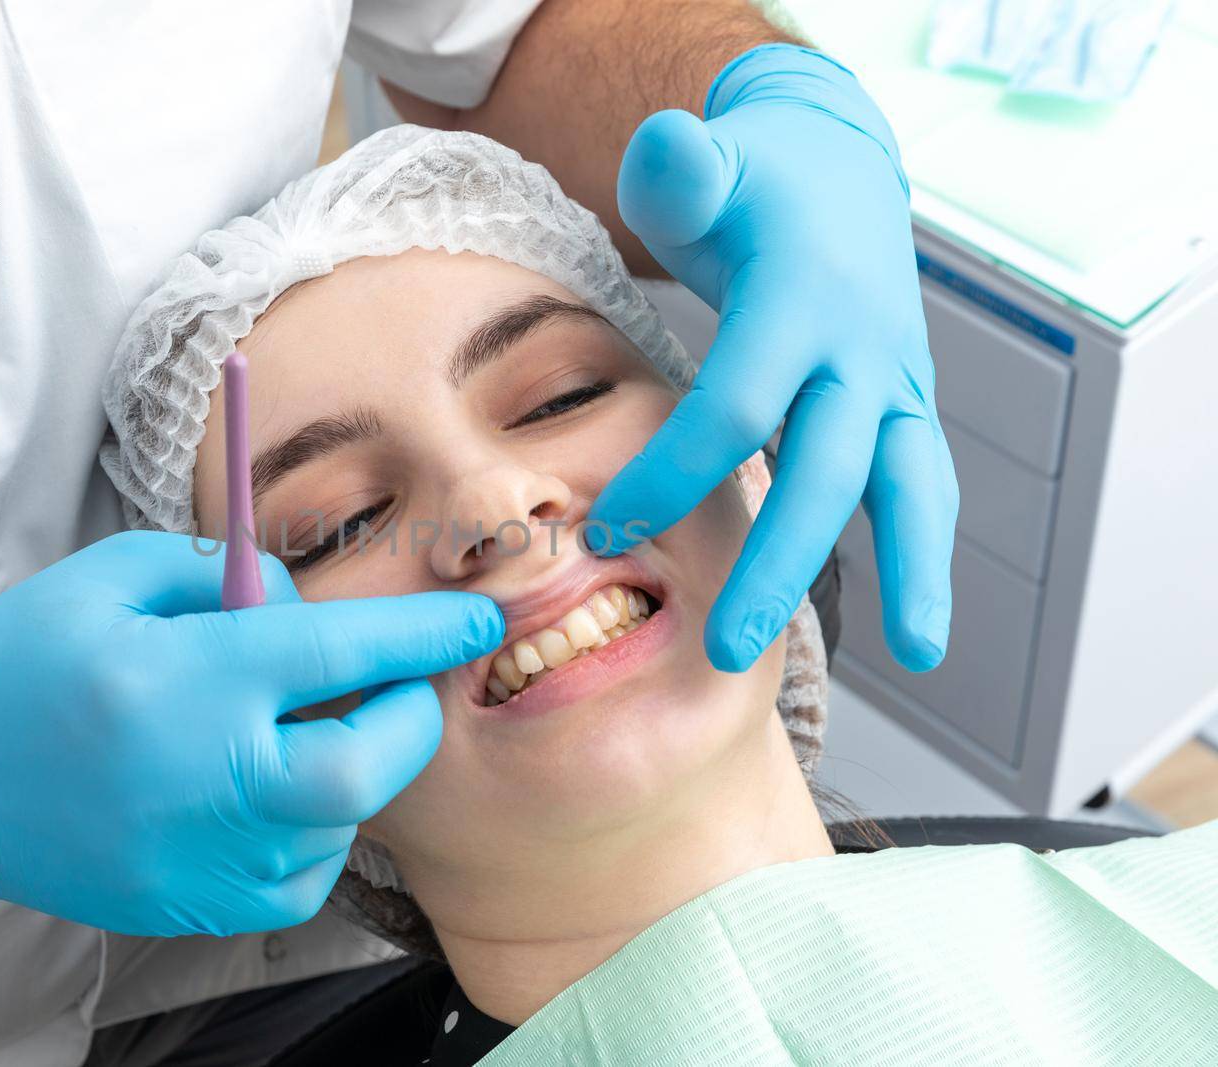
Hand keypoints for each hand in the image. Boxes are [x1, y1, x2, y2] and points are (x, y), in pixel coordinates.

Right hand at [0, 531, 502, 935]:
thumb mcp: (115, 577)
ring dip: (349, 768)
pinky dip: (312, 827)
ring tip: (296, 729)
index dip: (427, 630)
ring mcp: (202, 857)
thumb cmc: (27, 662)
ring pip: (338, 822)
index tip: (482, 616)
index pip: (344, 651)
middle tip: (396, 686)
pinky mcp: (196, 906)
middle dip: (408, 718)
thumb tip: (306, 602)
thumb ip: (225, 578)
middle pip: (366, 764)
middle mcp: (207, 778)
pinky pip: (302, 875)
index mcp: (189, 681)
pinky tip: (266, 788)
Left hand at [590, 44, 957, 673]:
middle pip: (826, 470)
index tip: (607, 532)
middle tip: (728, 648)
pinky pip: (921, 485)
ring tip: (921, 653)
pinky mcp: (902, 406)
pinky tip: (924, 626)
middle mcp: (860, 346)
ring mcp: (893, 380)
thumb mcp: (705, 165)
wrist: (833, 176)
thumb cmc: (746, 186)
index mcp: (800, 299)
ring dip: (910, 569)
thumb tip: (670, 150)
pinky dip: (923, 551)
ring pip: (909, 484)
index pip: (736, 405)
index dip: (672, 474)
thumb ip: (682, 167)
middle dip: (778, 563)